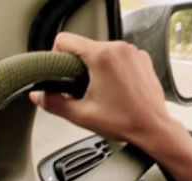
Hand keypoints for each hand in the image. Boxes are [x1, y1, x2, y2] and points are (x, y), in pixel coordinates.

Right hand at [29, 32, 175, 152]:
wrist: (154, 129)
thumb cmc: (125, 122)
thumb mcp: (82, 115)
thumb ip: (54, 103)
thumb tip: (37, 96)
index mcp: (102, 56)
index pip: (65, 40)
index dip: (56, 56)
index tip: (61, 73)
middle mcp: (119, 48)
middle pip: (85, 48)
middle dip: (79, 68)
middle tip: (83, 92)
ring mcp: (133, 52)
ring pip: (102, 52)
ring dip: (97, 69)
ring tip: (102, 93)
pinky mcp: (142, 59)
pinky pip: (119, 58)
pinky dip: (114, 70)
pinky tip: (116, 90)